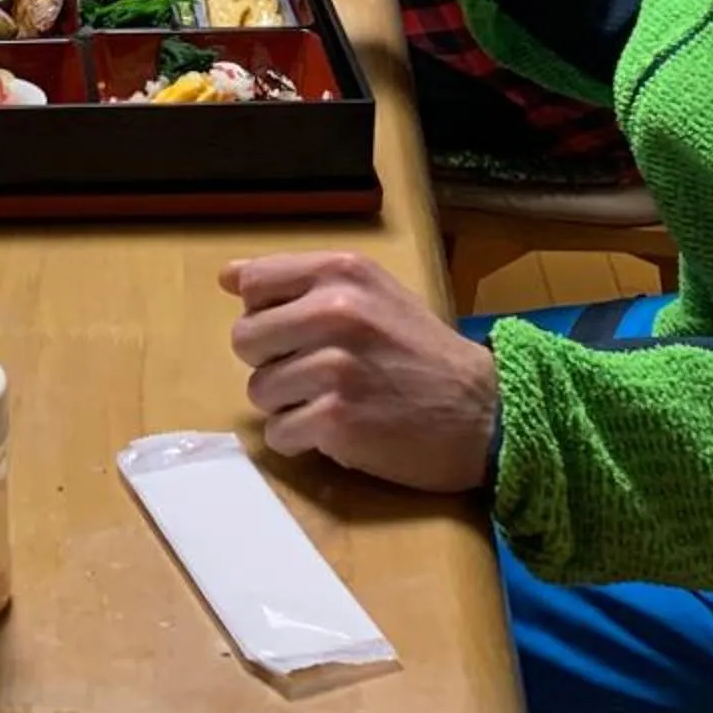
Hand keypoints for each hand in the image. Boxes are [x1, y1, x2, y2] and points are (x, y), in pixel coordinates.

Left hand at [223, 252, 499, 493]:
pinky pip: (278, 433)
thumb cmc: (423, 352)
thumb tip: (227, 277)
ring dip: (288, 404)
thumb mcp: (373, 292)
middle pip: (245, 340)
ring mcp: (333, 367)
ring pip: (259, 390)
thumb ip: (304, 281)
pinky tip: (339, 432)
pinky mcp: (335, 420)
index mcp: (341, 272)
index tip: (296, 331)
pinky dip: (301, 440)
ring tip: (334, 402)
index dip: (267, 313)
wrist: (485, 414)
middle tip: (317, 373)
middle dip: (273, 362)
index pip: (254, 283)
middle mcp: (334, 311)